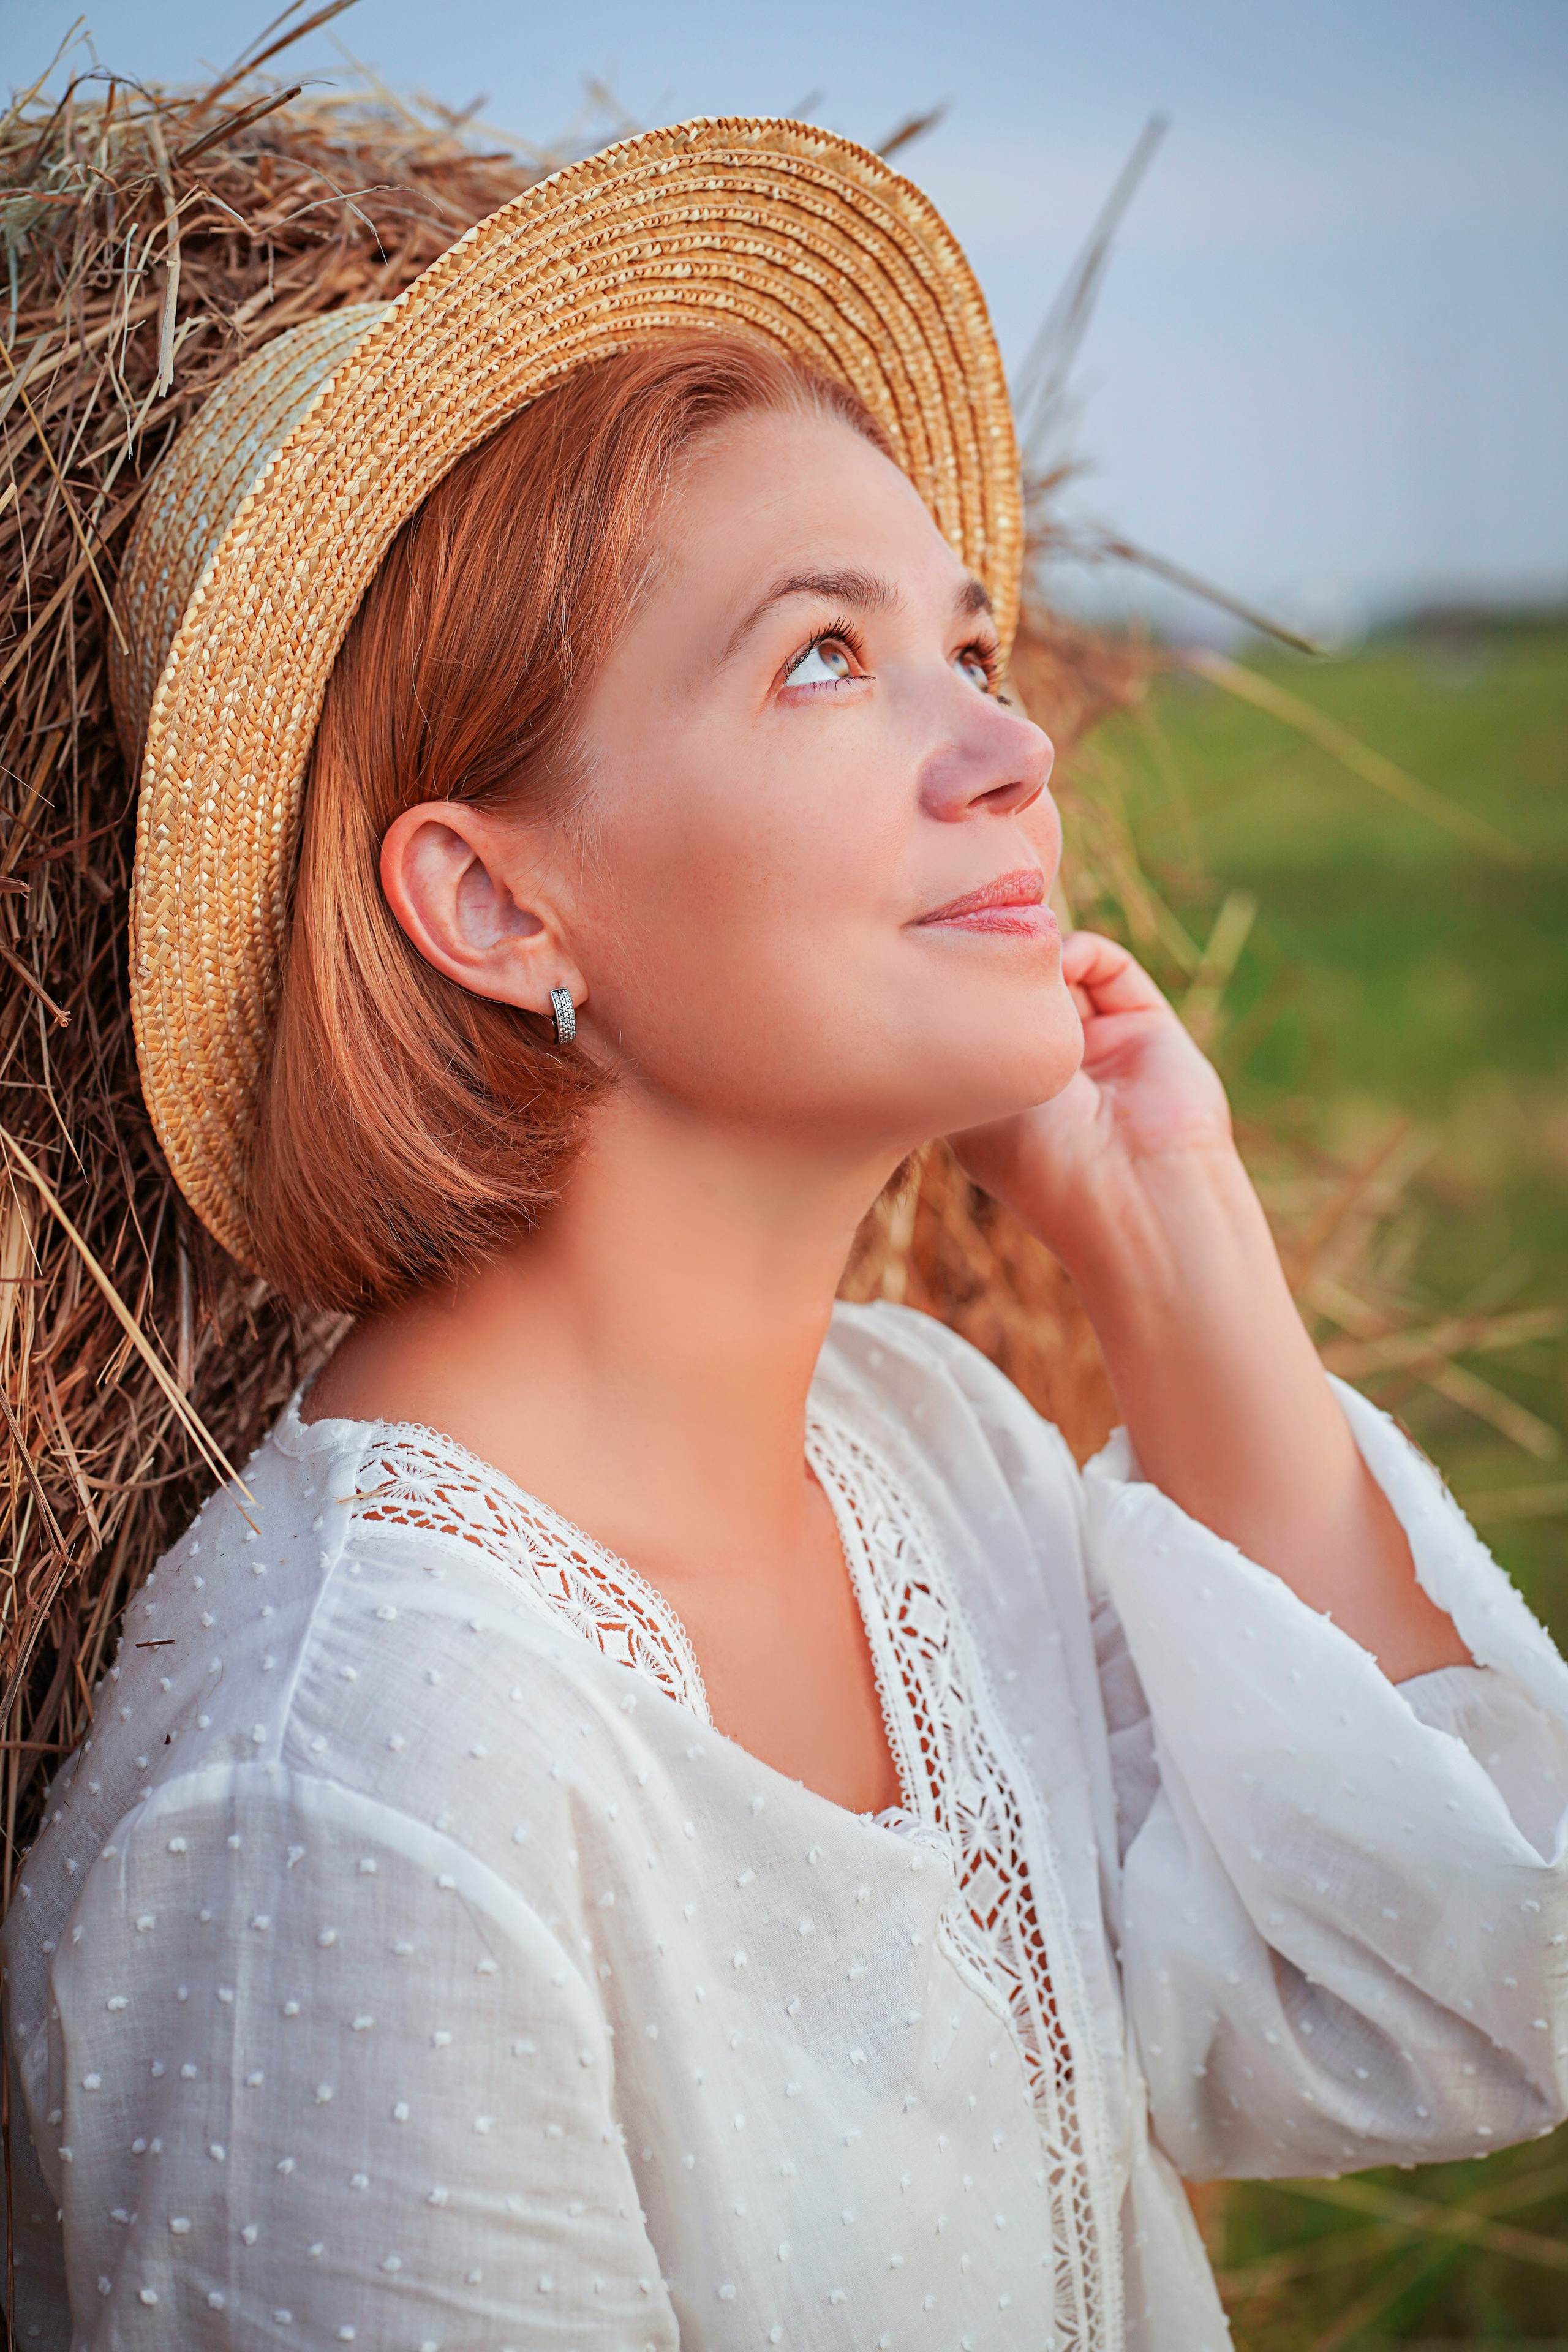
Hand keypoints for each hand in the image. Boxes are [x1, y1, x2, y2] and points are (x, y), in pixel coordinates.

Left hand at [949, 931, 1233, 1272]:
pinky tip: (1059, 962)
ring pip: (1062, 978)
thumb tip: (962, 966)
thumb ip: (967, 1034)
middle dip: (995, 967)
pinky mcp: (1146, 1028)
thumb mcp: (979, 1098)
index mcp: (1003, 1108)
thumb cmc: (1042, 1161)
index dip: (952, 996)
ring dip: (1036, 956)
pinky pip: (1109, 968)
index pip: (971, 1033)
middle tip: (972, 934)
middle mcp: (1054, 1080)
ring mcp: (1102, 1052)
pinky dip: (1081, 952)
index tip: (926, 963)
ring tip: (1016, 950)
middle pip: (1016, 1000)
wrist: (1137, 1194)